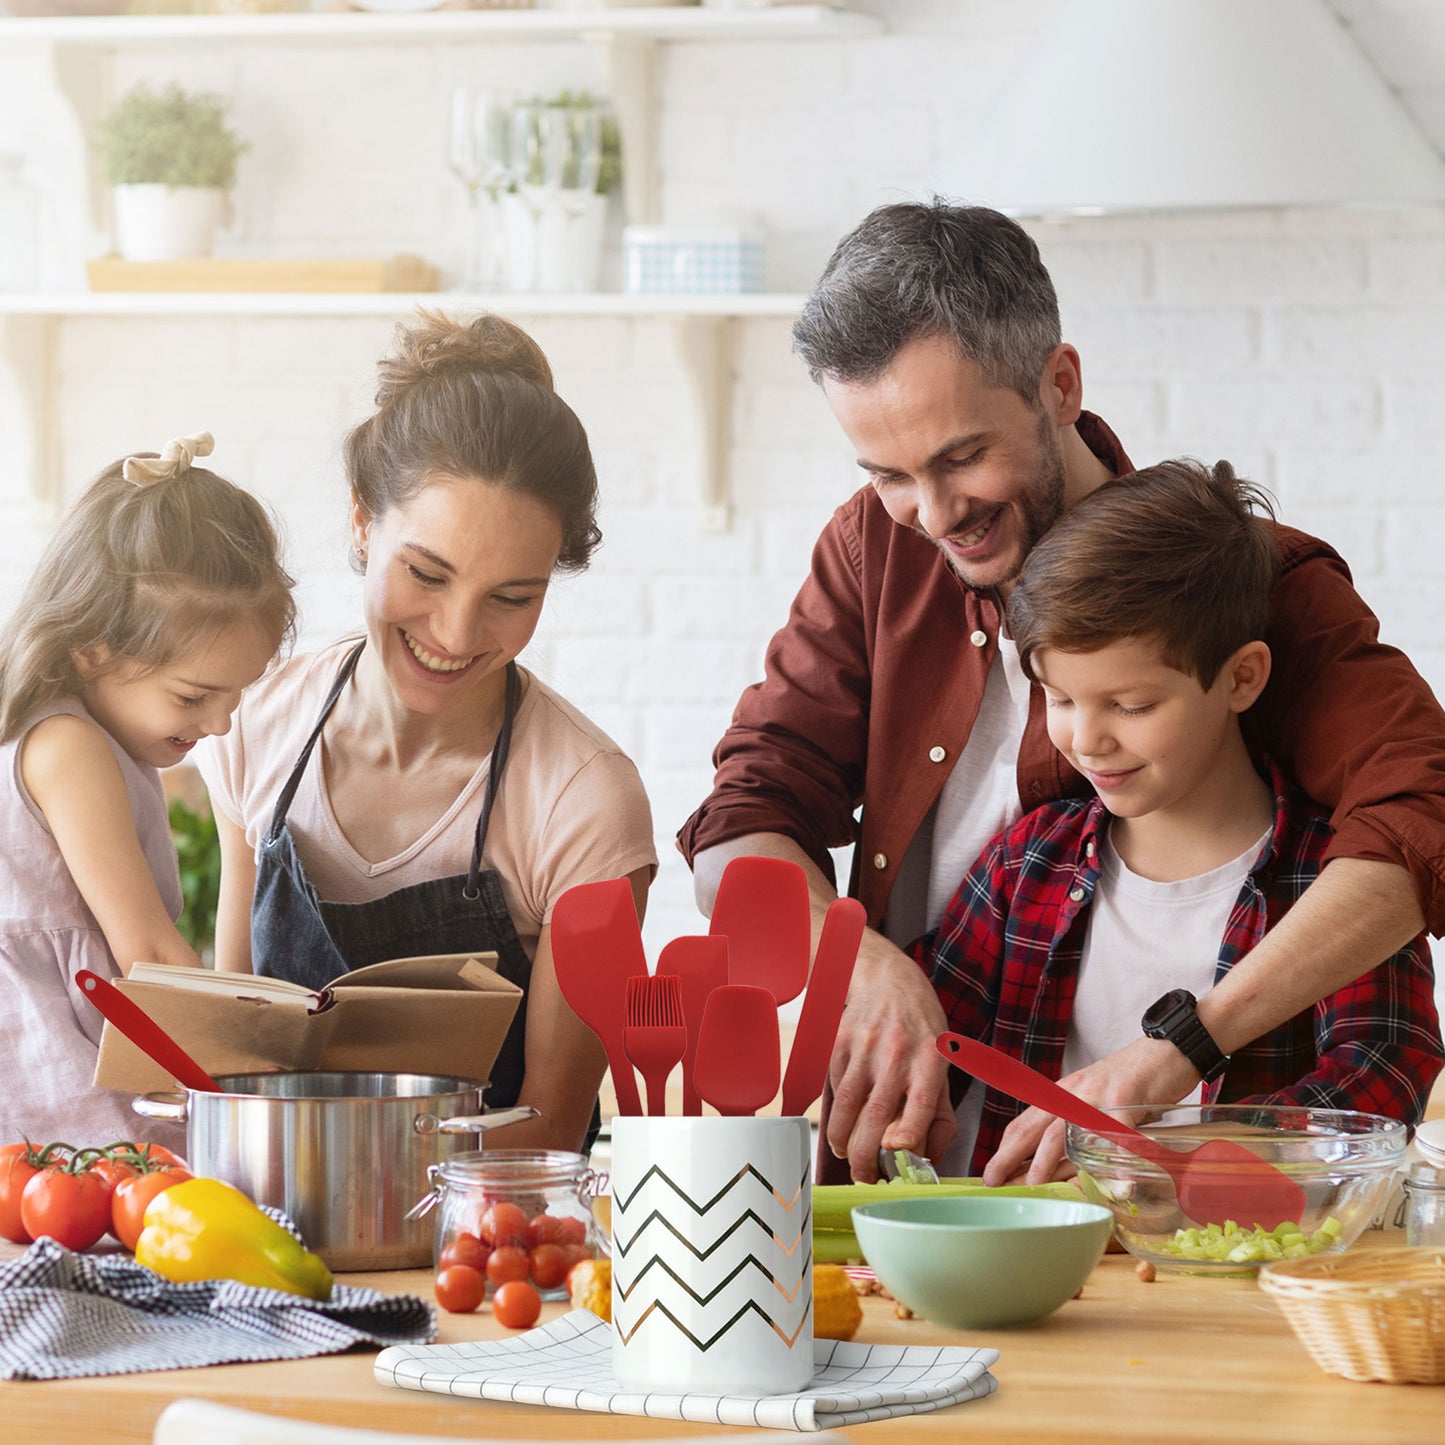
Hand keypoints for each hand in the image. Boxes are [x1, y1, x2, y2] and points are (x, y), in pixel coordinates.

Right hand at [826, 933, 956, 1180]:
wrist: (890, 981)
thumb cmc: (922, 1031)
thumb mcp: (944, 1066)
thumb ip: (940, 1115)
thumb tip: (927, 1159)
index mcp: (930, 1061)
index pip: (919, 1105)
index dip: (908, 1134)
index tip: (896, 1154)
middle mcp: (897, 1053)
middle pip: (876, 1113)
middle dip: (865, 1154)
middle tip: (864, 1175)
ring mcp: (865, 1047)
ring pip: (845, 1104)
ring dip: (841, 1139)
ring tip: (845, 1154)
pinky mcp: (840, 1042)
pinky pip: (833, 1085)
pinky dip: (834, 1111)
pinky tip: (841, 1123)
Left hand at [981, 1036, 1198, 1184]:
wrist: (1168, 1049)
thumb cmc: (1134, 1081)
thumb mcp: (1097, 1101)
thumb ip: (1080, 1130)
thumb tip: (1065, 1170)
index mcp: (1063, 1095)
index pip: (1025, 1122)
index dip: (1005, 1148)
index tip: (991, 1173)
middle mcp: (1073, 1094)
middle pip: (1033, 1127)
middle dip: (1009, 1155)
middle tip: (992, 1180)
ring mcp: (1097, 1096)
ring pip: (1063, 1131)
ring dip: (1045, 1161)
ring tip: (1033, 1184)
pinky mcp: (1125, 1099)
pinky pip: (1113, 1134)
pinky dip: (1108, 1159)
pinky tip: (1107, 1180)